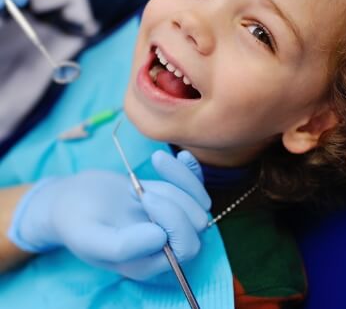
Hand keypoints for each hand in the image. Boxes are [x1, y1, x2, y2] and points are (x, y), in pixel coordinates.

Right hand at [8, 150, 210, 280]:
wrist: (72, 200)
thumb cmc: (77, 222)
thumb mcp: (89, 237)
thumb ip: (122, 247)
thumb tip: (161, 239)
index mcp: (150, 263)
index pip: (186, 247)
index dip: (174, 221)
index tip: (144, 196)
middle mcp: (166, 244)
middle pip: (197, 222)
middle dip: (174, 199)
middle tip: (138, 189)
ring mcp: (171, 220)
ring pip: (198, 200)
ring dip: (177, 180)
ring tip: (144, 176)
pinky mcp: (172, 198)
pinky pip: (196, 184)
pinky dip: (191, 169)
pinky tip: (181, 156)